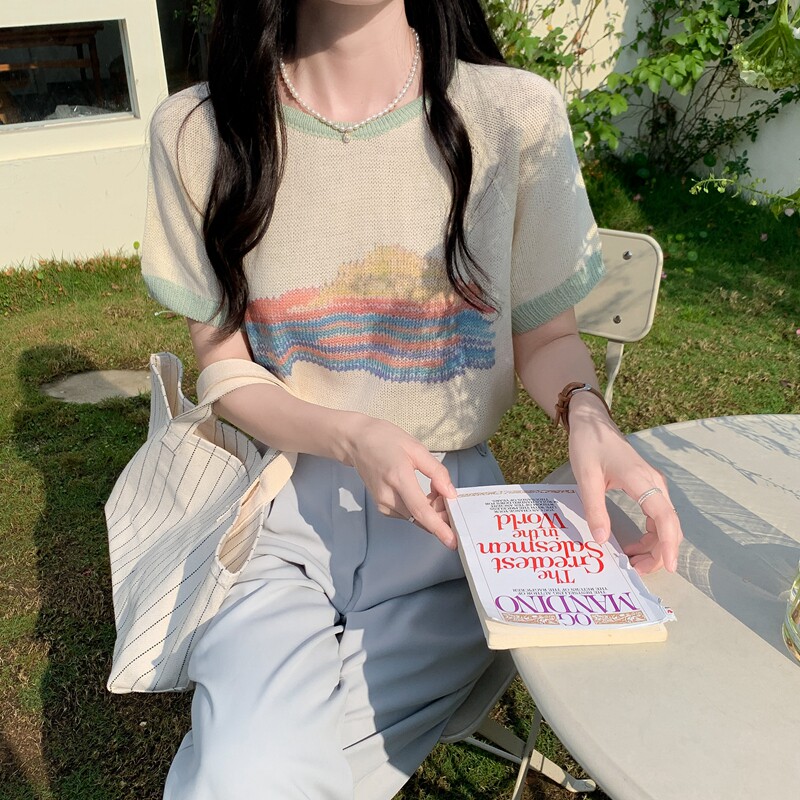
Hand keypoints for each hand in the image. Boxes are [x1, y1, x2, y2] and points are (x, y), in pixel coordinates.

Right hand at [341, 414, 457, 548]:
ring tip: (432, 488)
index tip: (452, 541)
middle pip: (420, 518)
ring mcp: (382, 503)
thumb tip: (451, 494)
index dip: (439, 528)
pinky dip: (419, 509)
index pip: (421, 511)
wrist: (357, 442)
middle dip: (440, 513)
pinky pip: (407, 515)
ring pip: (415, 518)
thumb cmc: (385, 440)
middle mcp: (388, 496)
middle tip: (446, 493)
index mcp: (398, 477)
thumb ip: (437, 472)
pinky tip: (420, 493)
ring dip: (430, 511)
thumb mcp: (417, 449)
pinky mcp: (382, 507)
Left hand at [567, 394, 682, 573]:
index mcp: (642, 480)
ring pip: (665, 522)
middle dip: (659, 552)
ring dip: (654, 545)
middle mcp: (655, 483)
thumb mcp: (586, 477)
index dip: (668, 544)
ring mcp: (654, 484)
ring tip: (633, 562)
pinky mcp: (648, 486)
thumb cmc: (588, 445)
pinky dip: (650, 534)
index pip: (664, 517)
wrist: (592, 422)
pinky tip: (633, 545)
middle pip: (669, 525)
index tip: (667, 567)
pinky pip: (657, 515)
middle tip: (637, 571)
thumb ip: (594, 508)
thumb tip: (602, 540)